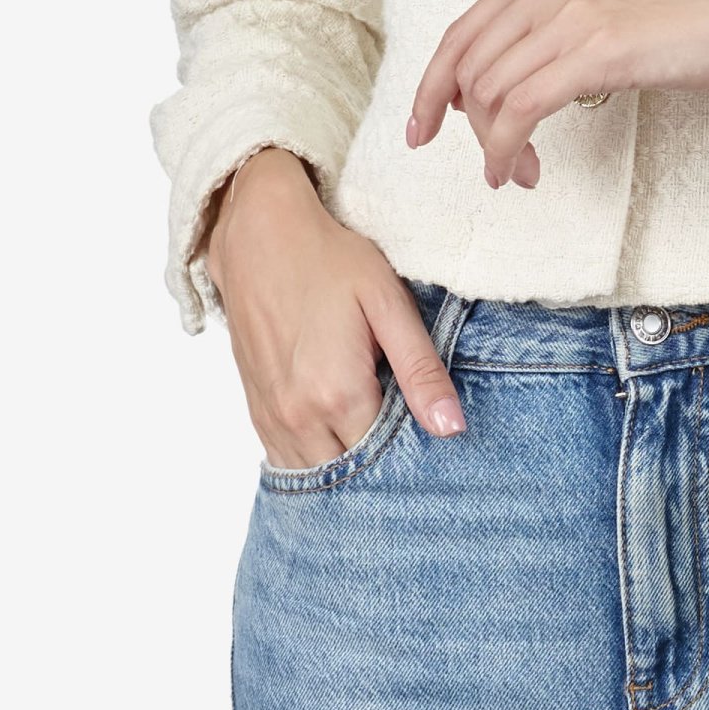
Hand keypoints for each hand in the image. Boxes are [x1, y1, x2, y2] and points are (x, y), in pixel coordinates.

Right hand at [203, 149, 465, 462]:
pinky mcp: (256, 408)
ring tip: (375, 445)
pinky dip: (316, 460)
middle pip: (350, 475)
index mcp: (337, 394)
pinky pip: (286, 460)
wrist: (257, 234)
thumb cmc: (327, 259)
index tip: (433, 444)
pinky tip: (339, 441)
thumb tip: (451, 428)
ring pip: (315, 475)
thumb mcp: (387, 304)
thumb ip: (421, 370)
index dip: (414, 456)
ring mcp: (271, 416)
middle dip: (381, 471)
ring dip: (346, 470)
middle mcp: (298, 416)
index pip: (385, 459)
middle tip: (408, 446)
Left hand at [406, 0, 708, 187]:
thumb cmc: (699, 23)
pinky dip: (506, 148)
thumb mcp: (612, 10)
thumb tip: (513, 81)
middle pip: (468, 63)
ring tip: (517, 172)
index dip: (432, 82)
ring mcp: (572, 10)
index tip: (423, 125)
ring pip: (490, 89)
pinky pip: (520, 107)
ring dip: (492, 144)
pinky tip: (520, 170)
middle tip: (491, 166)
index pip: (464, 28)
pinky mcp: (597, 47)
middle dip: (465, 125)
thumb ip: (559, 30)